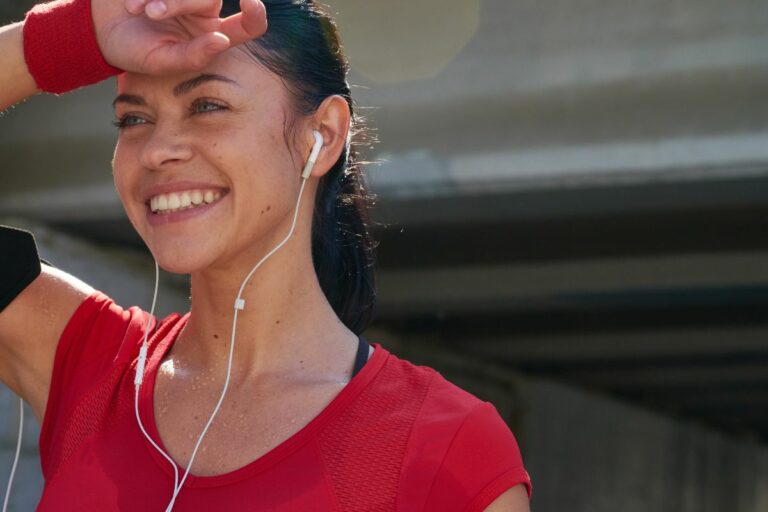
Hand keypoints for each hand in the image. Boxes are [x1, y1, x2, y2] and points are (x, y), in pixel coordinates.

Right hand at [92, 0, 266, 73]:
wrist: (99, 30)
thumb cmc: (135, 51)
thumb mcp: (162, 62)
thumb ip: (193, 56)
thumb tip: (222, 40)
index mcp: (213, 35)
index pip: (248, 25)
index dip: (255, 13)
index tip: (249, 1)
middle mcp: (206, 10)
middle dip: (179, 2)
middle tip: (152, 13)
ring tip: (137, 9)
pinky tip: (133, 2)